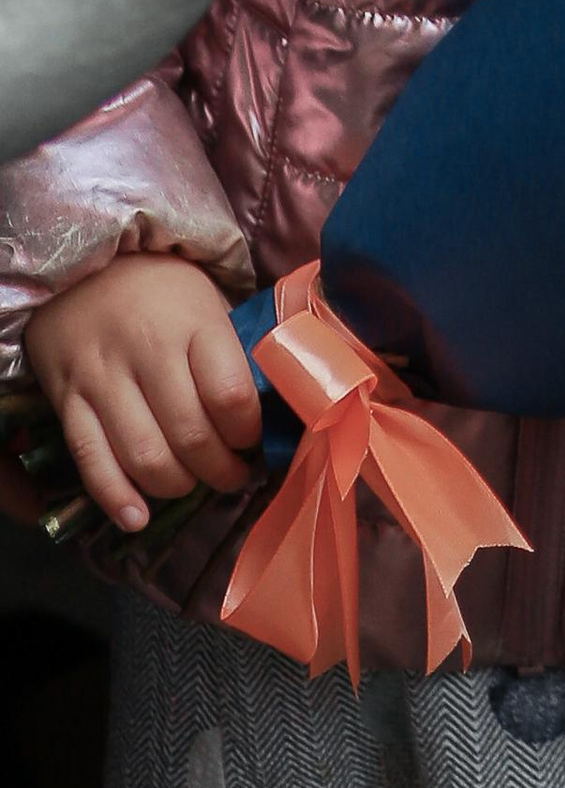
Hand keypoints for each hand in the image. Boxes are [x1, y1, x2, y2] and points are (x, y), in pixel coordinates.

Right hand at [25, 253, 262, 533]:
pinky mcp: (68, 402)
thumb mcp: (207, 300)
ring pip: (143, 455)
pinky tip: (138, 518)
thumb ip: (230, 350)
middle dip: (220, 470)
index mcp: (193, 323)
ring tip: (194, 484)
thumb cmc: (160, 290)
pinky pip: (91, 461)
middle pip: (190, 434)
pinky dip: (116, 497)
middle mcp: (147, 353)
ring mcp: (103, 380)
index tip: (254, 440)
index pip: (230, 394)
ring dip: (176, 486)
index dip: (248, 431)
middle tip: (233, 475)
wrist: (80, 269)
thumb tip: (272, 401)